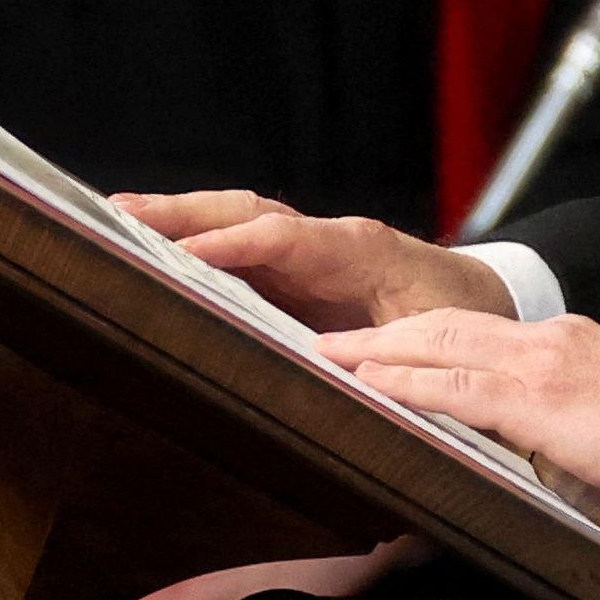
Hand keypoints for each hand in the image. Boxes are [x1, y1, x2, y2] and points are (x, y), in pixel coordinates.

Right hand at [113, 191, 512, 330]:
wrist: (486, 304)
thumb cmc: (465, 325)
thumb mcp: (436, 344)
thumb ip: (395, 362)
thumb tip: (348, 386)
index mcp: (359, 252)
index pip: (284, 240)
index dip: (233, 246)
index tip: (184, 254)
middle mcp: (323, 241)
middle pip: (244, 214)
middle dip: (182, 213)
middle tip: (119, 214)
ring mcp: (305, 253)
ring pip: (234, 223)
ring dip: (176, 219)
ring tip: (113, 220)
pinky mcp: (294, 272)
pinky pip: (237, 249)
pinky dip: (191, 243)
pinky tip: (149, 249)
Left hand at [319, 311, 599, 491]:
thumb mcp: (599, 401)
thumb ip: (555, 406)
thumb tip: (523, 431)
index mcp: (551, 339)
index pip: (469, 324)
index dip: (416, 330)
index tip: (378, 338)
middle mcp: (537, 339)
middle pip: (441, 322)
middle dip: (380, 330)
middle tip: (330, 339)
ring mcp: (534, 365)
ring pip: (438, 343)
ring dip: (377, 350)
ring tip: (332, 355)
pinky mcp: (535, 400)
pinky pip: (457, 385)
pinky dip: (408, 382)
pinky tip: (373, 383)